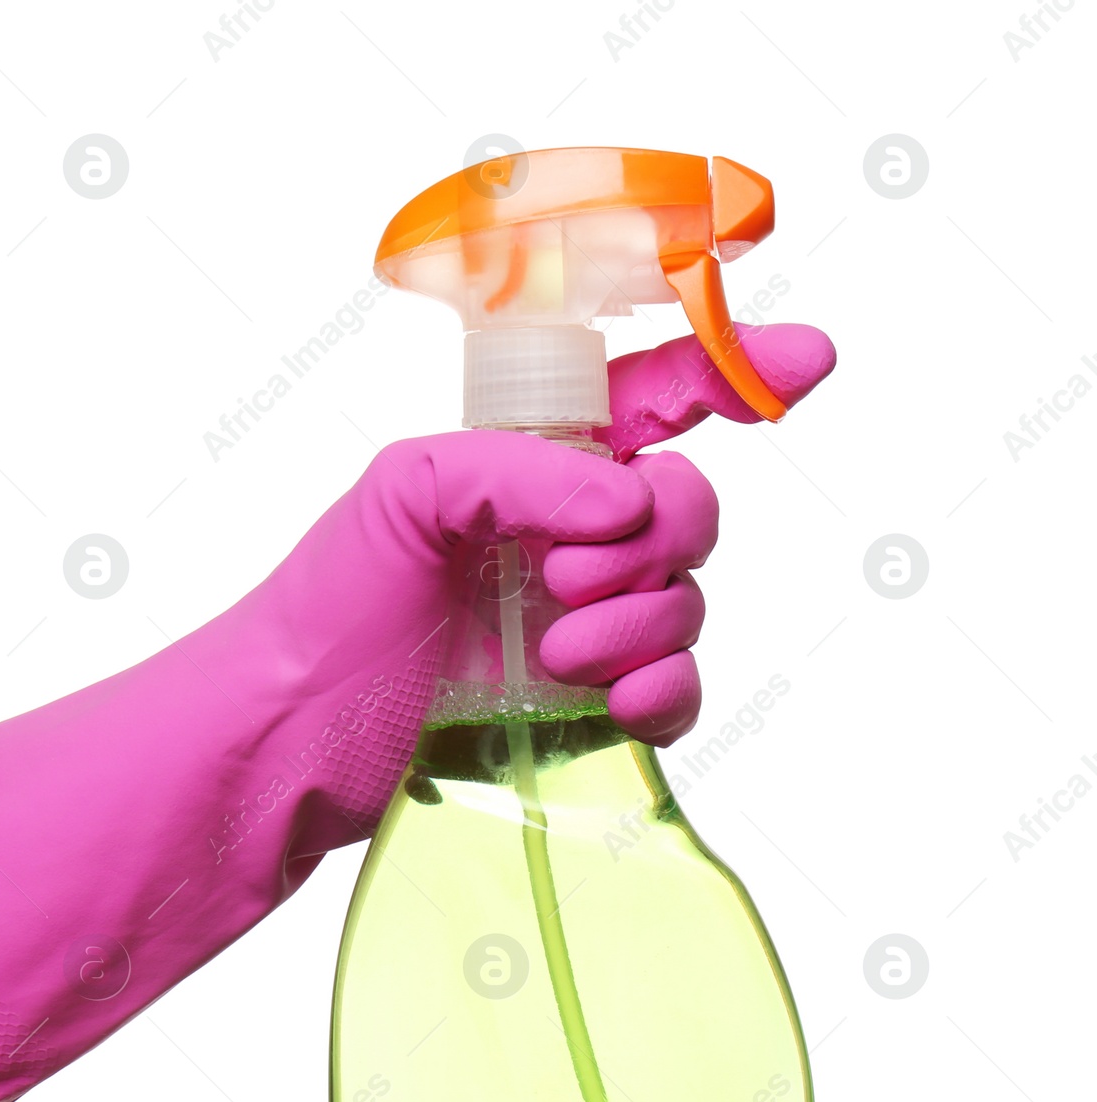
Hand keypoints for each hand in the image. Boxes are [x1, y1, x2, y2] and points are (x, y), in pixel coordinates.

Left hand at [0, 321, 835, 1101]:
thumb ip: (519, 470)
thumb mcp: (404, 494)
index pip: (652, 401)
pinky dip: (664, 691)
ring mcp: (583, 624)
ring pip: (687, 602)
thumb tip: (624, 503)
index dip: (732, 374)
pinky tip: (616, 704)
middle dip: (652, 541)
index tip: (805, 365)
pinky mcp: (587, 706)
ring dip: (638, 625)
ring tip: (551, 652)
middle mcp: (565, 539)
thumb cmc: (328, 605)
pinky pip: (678, 689)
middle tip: (562, 579)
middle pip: (689, 507)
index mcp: (528, 468)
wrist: (300, 734)